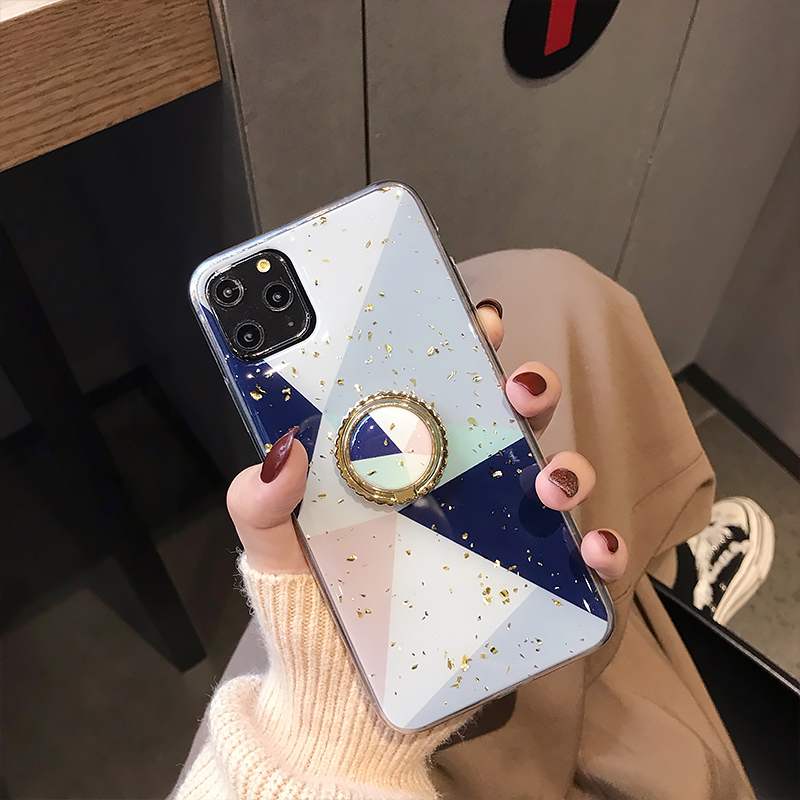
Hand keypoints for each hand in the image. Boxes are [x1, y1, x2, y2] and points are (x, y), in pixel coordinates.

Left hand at [227, 298, 627, 582]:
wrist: (338, 694)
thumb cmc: (313, 603)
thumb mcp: (274, 548)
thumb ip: (262, 501)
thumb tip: (282, 451)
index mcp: (404, 457)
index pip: (442, 384)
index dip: (467, 340)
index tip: (476, 317)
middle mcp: (460, 484)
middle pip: (510, 417)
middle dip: (529, 387)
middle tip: (515, 389)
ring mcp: (496, 534)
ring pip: (553, 477)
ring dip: (568, 466)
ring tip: (549, 483)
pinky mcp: (522, 590)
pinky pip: (576, 564)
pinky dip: (599, 550)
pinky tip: (594, 548)